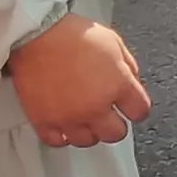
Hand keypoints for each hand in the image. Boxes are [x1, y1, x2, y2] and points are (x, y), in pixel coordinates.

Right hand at [5, 13, 152, 146]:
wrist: (37, 35)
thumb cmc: (73, 35)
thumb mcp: (114, 42)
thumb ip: (128, 67)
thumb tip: (132, 83)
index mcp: (117, 85)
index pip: (139, 111)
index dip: (137, 108)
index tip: (131, 107)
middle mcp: (95, 107)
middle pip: (116, 134)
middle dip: (116, 124)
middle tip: (109, 115)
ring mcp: (69, 117)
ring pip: (88, 141)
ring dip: (89, 130)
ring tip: (84, 117)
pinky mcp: (44, 121)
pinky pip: (57, 141)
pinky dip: (62, 135)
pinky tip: (64, 123)